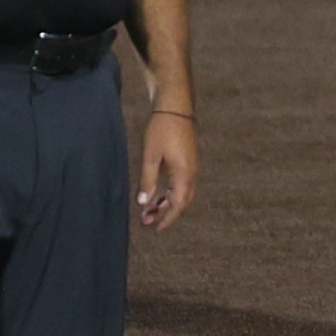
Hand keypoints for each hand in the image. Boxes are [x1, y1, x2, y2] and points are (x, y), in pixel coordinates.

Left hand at [137, 110, 198, 230]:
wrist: (175, 106)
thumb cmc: (162, 128)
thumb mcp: (150, 156)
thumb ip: (148, 181)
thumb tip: (143, 203)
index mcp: (184, 174)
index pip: (177, 205)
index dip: (166, 219)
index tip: (153, 229)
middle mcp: (192, 173)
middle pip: (182, 202)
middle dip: (165, 214)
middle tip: (146, 221)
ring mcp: (191, 166)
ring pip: (182, 193)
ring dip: (167, 203)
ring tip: (149, 210)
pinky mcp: (188, 160)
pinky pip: (181, 184)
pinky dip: (170, 192)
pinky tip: (157, 193)